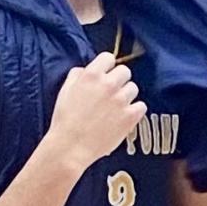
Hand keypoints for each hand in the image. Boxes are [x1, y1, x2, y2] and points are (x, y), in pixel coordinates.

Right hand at [50, 52, 147, 169]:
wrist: (70, 148)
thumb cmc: (65, 120)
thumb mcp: (65, 92)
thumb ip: (77, 76)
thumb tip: (87, 69)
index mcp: (91, 76)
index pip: (109, 57)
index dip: (107, 66)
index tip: (106, 74)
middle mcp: (108, 84)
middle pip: (125, 71)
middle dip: (119, 81)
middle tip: (111, 94)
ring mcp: (121, 99)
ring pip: (133, 88)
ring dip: (126, 96)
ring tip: (115, 108)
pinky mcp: (131, 115)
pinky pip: (141, 105)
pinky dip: (135, 111)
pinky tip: (123, 117)